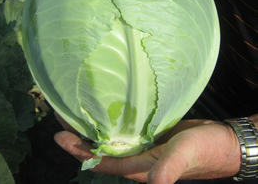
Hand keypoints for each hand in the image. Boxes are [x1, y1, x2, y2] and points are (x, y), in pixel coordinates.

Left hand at [54, 115, 240, 183]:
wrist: (220, 142)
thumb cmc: (206, 151)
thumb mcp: (186, 155)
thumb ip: (169, 170)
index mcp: (140, 166)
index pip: (102, 161)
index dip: (80, 151)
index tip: (60, 137)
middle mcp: (136, 158)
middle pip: (101, 149)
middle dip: (79, 137)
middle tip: (60, 118)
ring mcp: (142, 145)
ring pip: (110, 138)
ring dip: (93, 128)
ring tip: (76, 112)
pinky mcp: (149, 134)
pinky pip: (124, 130)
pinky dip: (111, 122)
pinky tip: (104, 110)